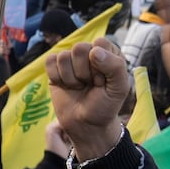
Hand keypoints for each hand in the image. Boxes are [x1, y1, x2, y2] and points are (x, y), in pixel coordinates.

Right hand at [46, 41, 131, 160]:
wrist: (85, 124)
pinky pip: (50, 61)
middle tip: (89, 85)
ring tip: (78, 87)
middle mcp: (89, 53)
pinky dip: (56, 77)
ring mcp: (71, 60)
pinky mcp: (55, 68)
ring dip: (70, 77)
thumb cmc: (105, 105)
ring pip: (63, 56)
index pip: (99, 43)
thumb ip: (115, 66)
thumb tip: (93, 51)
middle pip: (79, 48)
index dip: (99, 63)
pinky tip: (65, 85)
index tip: (102, 81)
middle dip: (83, 72)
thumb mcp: (119, 87)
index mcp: (108, 53)